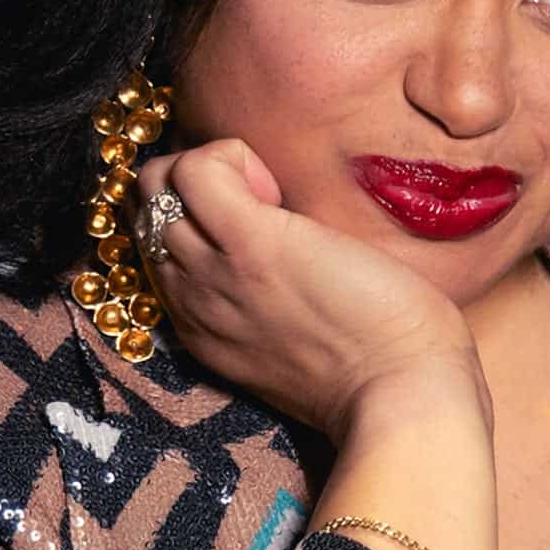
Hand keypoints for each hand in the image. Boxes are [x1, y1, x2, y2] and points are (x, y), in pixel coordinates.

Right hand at [132, 139, 485, 440]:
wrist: (403, 393)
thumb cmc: (377, 364)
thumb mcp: (293, 344)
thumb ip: (265, 305)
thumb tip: (283, 243)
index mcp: (200, 328)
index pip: (155, 246)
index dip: (195, 216)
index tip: (256, 224)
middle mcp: (191, 301)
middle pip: (146, 210)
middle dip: (197, 187)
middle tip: (265, 205)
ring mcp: (213, 271)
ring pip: (156, 185)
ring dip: (212, 170)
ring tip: (271, 197)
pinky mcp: (249, 241)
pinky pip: (196, 169)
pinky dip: (229, 156)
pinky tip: (274, 187)